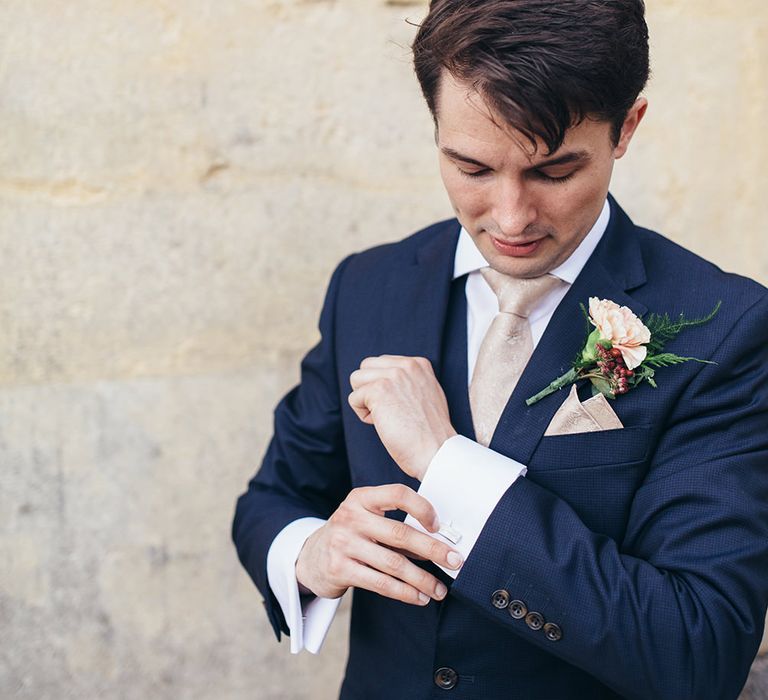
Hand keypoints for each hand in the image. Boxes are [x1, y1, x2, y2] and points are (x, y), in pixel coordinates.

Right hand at [295, 484, 462, 603]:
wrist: (310, 557)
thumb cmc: (350, 535)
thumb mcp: (365, 518)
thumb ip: (394, 525)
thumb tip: (437, 542)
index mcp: (361, 498)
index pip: (397, 494)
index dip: (422, 508)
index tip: (438, 526)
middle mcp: (350, 517)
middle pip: (400, 534)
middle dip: (433, 550)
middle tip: (455, 561)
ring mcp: (343, 544)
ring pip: (394, 564)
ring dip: (422, 579)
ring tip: (439, 589)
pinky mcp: (340, 569)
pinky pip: (381, 583)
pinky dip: (405, 592)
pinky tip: (419, 597)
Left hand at [348, 356, 456, 479]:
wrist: (435, 450)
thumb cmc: (429, 432)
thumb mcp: (427, 394)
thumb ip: (409, 380)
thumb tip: (384, 379)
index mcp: (418, 364)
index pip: (382, 363)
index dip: (383, 386)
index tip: (399, 405)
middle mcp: (406, 365)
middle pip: (366, 367)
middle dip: (369, 389)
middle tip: (387, 410)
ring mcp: (392, 376)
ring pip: (356, 379)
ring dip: (365, 400)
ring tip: (385, 416)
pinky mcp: (379, 390)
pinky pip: (354, 398)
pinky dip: (363, 415)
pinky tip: (383, 424)